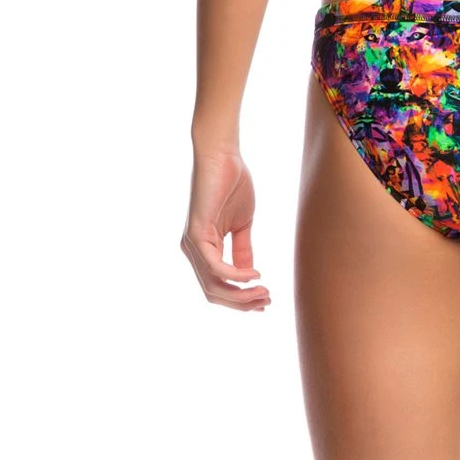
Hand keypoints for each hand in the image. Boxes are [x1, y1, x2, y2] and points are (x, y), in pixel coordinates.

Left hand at [181, 147, 271, 311]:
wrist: (223, 156)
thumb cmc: (232, 184)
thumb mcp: (242, 225)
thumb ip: (242, 250)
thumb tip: (249, 274)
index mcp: (204, 248)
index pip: (217, 285)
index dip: (240, 299)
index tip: (265, 300)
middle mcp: (193, 250)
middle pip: (213, 293)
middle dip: (241, 303)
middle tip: (267, 301)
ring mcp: (192, 244)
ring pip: (212, 285)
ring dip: (241, 295)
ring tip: (264, 293)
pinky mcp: (196, 234)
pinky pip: (215, 267)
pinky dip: (236, 276)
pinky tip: (254, 275)